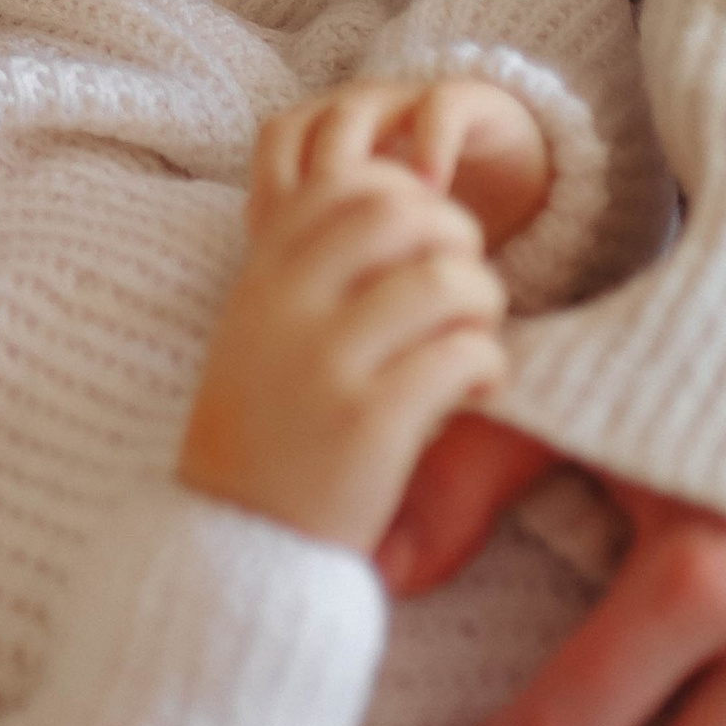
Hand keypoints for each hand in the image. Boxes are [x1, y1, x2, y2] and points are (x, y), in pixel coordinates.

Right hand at [179, 120, 509, 556]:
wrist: (236, 540)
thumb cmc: (266, 429)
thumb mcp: (259, 329)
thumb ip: (309, 270)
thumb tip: (402, 204)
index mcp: (262, 276)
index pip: (346, 184)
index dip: (406, 197)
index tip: (422, 244)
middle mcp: (288, 307)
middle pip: (402, 213)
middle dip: (456, 238)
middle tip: (464, 284)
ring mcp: (327, 364)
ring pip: (444, 281)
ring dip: (483, 303)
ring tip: (473, 338)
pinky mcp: (371, 423)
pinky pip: (462, 357)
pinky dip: (489, 366)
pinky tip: (478, 389)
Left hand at [252, 74, 552, 253]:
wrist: (507, 177)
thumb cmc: (422, 224)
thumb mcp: (372, 245)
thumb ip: (323, 253)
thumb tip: (270, 292)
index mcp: (321, 140)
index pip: (275, 149)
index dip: (277, 195)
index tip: (295, 259)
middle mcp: (354, 113)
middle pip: (303, 127)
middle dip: (310, 184)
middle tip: (328, 244)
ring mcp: (404, 101)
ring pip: (358, 110)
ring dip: (361, 167)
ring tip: (380, 226)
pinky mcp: (464, 100)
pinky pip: (438, 107)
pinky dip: (428, 144)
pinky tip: (432, 193)